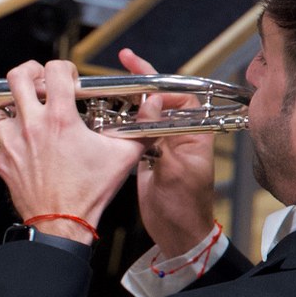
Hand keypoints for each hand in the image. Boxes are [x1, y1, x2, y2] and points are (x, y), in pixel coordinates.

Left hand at [0, 60, 144, 241]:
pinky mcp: (2, 160)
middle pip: (16, 77)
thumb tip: (154, 104)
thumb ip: (143, 124)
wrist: (62, 222)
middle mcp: (32, 126)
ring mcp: (12, 143)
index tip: (68, 77)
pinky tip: (24, 141)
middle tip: (38, 79)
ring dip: (13, 106)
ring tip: (27, 112)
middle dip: (28, 71)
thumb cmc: (91, 190)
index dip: (63, 67)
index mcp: (60, 119)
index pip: (54, 70)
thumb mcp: (125, 154)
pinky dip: (9, 135)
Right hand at [120, 48, 216, 257]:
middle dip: (139, 83)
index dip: (157, 81)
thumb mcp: (176, 168)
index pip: (178, 96)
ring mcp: (160, 145)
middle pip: (158, 101)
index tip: (135, 68)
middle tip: (120, 64)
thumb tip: (152, 102)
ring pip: (142, 115)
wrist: (177, 233)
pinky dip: (117, 124)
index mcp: (193, 133)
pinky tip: (102, 117)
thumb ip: (164, 134)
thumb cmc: (185, 205)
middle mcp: (177, 134)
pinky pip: (131, 134)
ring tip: (104, 88)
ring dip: (124, 103)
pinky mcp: (144, 158)